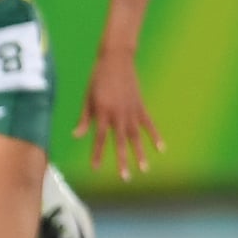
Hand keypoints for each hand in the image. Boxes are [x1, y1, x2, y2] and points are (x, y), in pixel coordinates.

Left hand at [75, 49, 163, 180]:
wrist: (116, 60)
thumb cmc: (97, 78)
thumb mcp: (87, 98)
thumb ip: (84, 118)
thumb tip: (76, 136)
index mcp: (102, 112)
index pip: (99, 138)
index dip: (98, 154)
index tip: (96, 168)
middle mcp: (118, 114)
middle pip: (120, 142)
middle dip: (122, 160)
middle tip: (125, 177)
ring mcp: (132, 111)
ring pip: (137, 136)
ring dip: (140, 153)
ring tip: (144, 169)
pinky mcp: (141, 106)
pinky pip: (149, 124)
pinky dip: (155, 136)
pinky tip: (161, 149)